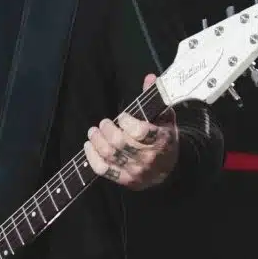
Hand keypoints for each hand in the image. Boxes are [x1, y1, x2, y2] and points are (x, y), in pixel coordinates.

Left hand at [83, 73, 177, 190]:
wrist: (168, 170)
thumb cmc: (164, 140)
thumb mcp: (165, 119)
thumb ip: (155, 99)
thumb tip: (149, 78)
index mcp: (161, 141)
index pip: (140, 132)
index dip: (127, 122)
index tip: (122, 117)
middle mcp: (148, 158)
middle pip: (120, 143)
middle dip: (107, 130)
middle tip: (104, 123)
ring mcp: (135, 171)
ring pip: (110, 155)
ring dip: (97, 141)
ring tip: (93, 131)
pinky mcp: (124, 180)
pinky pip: (103, 169)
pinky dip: (91, 157)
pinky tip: (89, 145)